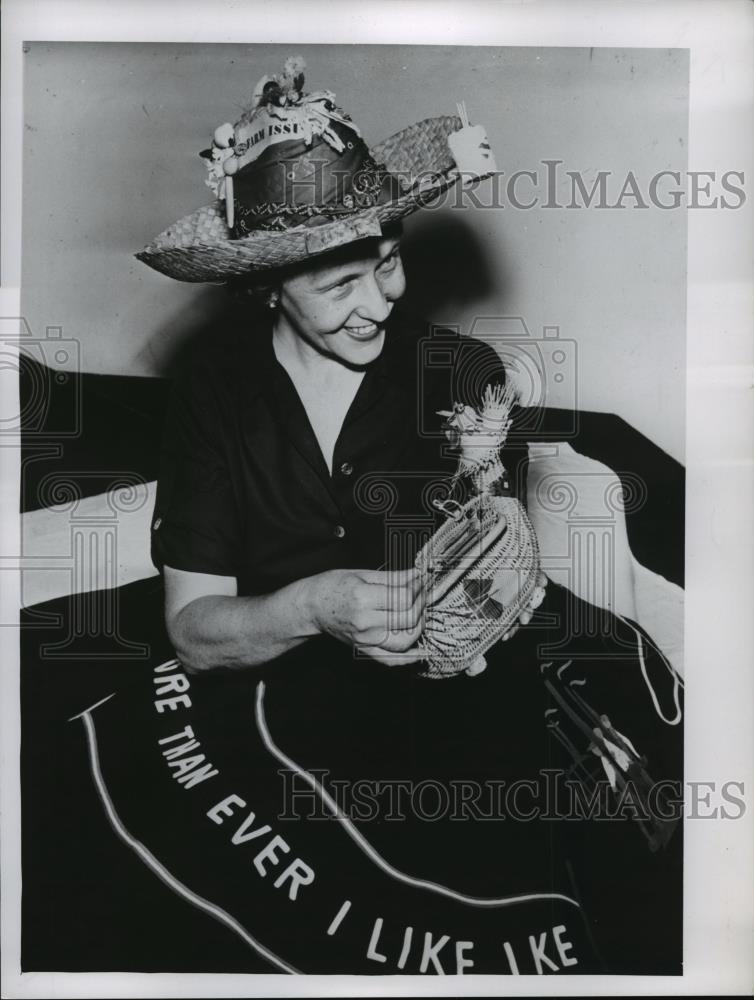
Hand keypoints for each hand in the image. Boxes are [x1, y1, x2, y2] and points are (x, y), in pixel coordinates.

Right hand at [307, 567, 425, 666]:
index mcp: (363, 598)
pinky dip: (408, 658)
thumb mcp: (363, 575)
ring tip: (419, 613)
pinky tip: (419, 650)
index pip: (403, 598)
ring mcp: (364, 639)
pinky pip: (390, 659)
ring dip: (418, 627)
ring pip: (404, 641)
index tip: (420, 580)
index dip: (418, 588)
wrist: (311, 607)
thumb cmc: (332, 587)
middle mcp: (364, 622)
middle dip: (421, 604)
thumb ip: (394, 577)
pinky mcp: (364, 649)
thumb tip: (418, 574)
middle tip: (422, 593)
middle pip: (407, 619)